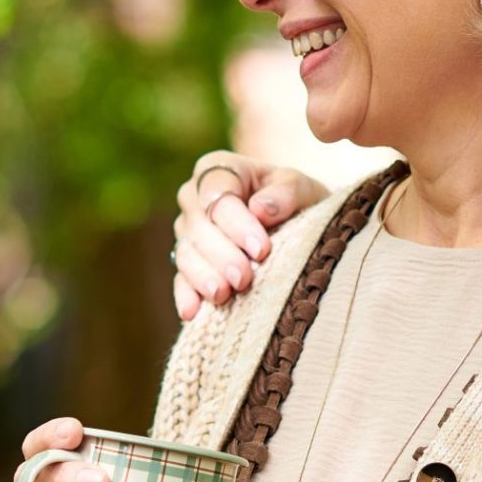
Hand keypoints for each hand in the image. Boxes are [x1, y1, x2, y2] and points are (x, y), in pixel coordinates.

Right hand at [171, 151, 328, 318]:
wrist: (297, 223)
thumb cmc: (295, 199)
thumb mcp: (301, 187)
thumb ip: (286, 193)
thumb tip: (261, 209)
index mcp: (218, 169)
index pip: (216, 194)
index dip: (235, 223)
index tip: (261, 249)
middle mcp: (194, 198)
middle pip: (198, 226)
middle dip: (221, 254)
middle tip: (244, 278)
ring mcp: (188, 233)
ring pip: (186, 254)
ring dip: (203, 276)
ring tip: (223, 295)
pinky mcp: (188, 263)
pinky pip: (180, 279)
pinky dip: (185, 295)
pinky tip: (192, 312)